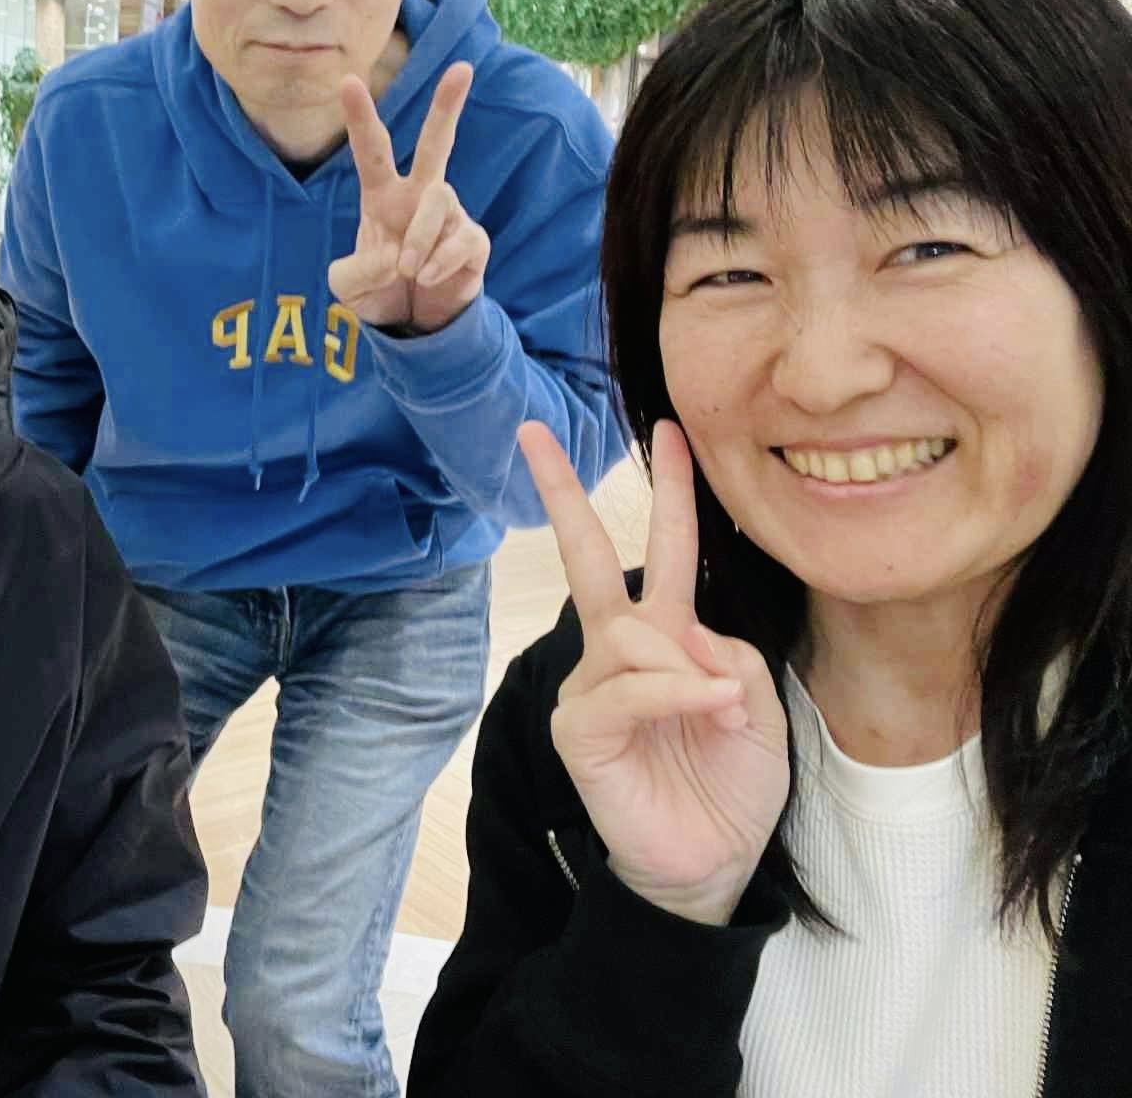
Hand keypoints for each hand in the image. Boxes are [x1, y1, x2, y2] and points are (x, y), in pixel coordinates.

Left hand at [328, 62, 489, 333]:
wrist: (413, 322)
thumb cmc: (378, 289)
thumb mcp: (348, 288)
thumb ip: (354, 275)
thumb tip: (388, 260)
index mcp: (381, 195)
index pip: (371, 150)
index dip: (361, 117)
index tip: (348, 81)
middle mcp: (418, 196)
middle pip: (435, 143)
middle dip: (448, 107)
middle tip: (463, 69)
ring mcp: (449, 215)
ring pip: (440, 200)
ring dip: (419, 238)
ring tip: (407, 270)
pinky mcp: (473, 240)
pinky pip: (461, 238)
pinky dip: (440, 261)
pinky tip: (428, 277)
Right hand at [523, 420, 788, 926]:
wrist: (712, 863)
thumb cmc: (731, 785)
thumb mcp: (760, 709)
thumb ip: (730, 657)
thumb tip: (683, 639)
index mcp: (667, 637)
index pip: (662, 551)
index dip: (670, 491)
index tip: (667, 428)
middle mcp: (620, 650)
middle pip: (588, 558)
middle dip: (562, 494)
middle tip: (532, 433)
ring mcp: (592, 687)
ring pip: (633, 636)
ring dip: (689, 671)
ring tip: (722, 714)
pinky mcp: (578, 727)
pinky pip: (626, 688)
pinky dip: (675, 696)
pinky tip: (707, 713)